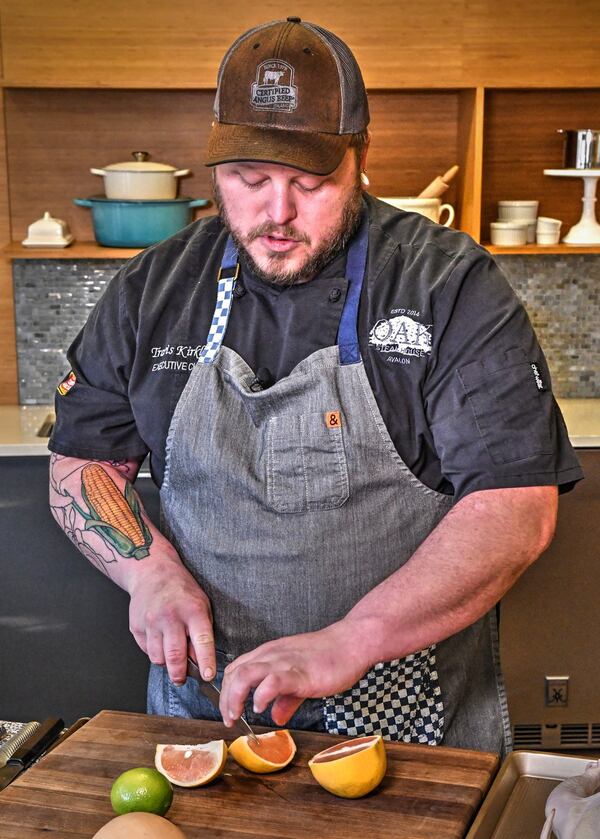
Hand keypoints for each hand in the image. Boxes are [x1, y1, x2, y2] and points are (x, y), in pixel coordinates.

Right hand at [127, 555, 215, 685]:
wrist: (152, 571)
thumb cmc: (181, 590)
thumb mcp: (201, 604)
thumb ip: (202, 632)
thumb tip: (199, 661)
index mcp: (193, 610)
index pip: (202, 641)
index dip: (205, 662)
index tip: (208, 676)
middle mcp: (171, 616)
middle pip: (175, 656)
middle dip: (180, 675)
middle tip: (182, 679)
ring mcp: (151, 622)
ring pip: (158, 658)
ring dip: (166, 663)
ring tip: (171, 654)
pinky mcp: (136, 626)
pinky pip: (146, 651)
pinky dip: (154, 652)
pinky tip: (159, 640)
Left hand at [219, 620, 368, 726]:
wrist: (351, 643)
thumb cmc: (329, 657)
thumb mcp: (300, 677)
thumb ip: (286, 698)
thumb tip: (277, 718)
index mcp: (270, 654)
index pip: (236, 668)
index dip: (227, 691)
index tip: (229, 710)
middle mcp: (272, 655)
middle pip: (234, 673)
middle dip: (226, 699)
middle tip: (230, 719)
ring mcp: (284, 662)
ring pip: (245, 675)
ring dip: (235, 698)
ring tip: (238, 716)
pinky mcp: (299, 673)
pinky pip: (272, 682)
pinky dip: (261, 696)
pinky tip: (261, 708)